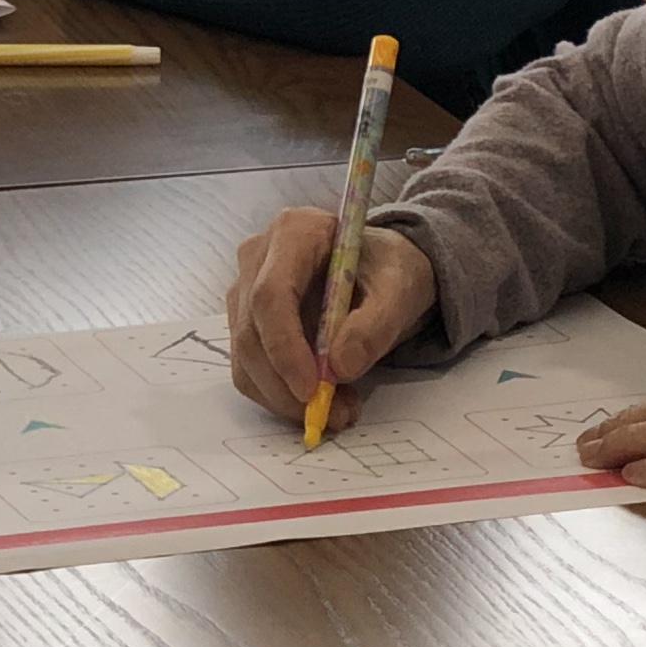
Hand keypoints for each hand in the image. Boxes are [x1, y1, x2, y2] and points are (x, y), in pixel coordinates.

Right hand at [226, 206, 440, 415]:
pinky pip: (250, 369)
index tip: (312, 388)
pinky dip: (281, 396)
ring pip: (245, 357)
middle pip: (251, 331)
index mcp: (294, 232)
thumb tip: (340, 367)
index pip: (271, 295)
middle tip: (331, 414)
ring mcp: (245, 291)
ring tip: (338, 410)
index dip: (285, 347)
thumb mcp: (400, 289)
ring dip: (284, 397)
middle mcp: (257, 258)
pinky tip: (322, 400)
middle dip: (286, 384)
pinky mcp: (246, 323)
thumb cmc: (389, 270)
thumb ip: (374, 324)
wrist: (383, 272)